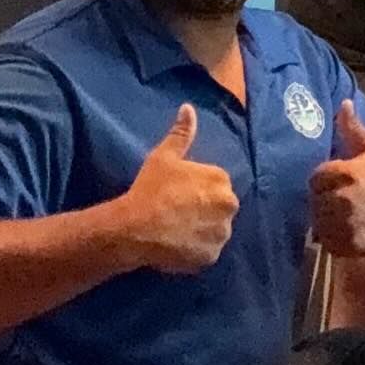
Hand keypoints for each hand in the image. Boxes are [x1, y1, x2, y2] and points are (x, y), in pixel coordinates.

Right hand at [122, 105, 238, 271]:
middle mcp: (229, 206)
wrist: (136, 227)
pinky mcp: (211, 257)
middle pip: (219, 207)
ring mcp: (221, 233)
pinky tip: (176, 245)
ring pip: (215, 230)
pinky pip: (206, 251)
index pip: (215, 184)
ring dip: (202, 230)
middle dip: (203, 209)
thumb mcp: (164, 156)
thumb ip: (181, 133)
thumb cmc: (150, 188)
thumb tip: (188, 108)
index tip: (177, 193)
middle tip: (176, 212)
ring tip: (175, 230)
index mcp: (221, 180)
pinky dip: (195, 249)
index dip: (195, 189)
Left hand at [308, 101, 364, 255]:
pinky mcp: (346, 244)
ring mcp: (343, 223)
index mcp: (345, 172)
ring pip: (319, 220)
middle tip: (346, 201)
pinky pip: (327, 240)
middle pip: (316, 199)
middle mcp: (342, 197)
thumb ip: (355, 129)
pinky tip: (350, 231)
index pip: (317, 177)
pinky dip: (334, 238)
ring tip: (348, 217)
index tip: (342, 184)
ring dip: (328, 219)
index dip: (328, 181)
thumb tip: (344, 103)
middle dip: (327, 199)